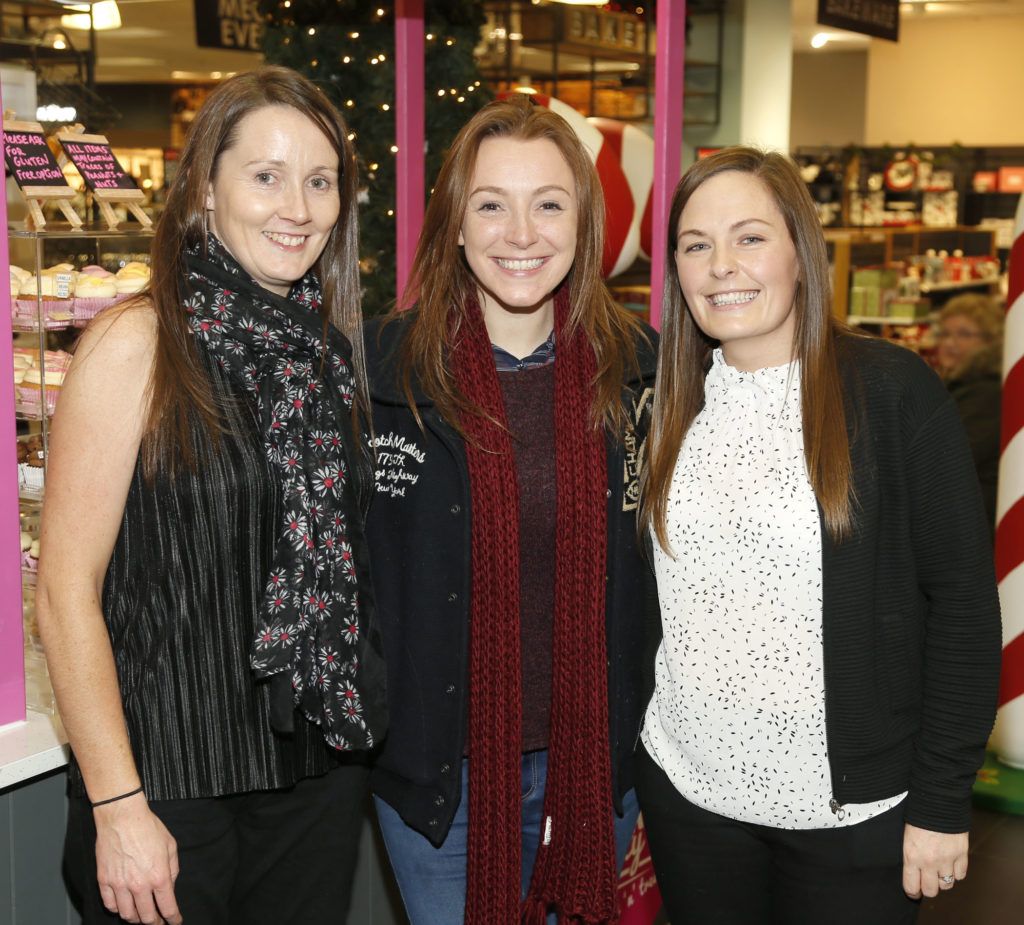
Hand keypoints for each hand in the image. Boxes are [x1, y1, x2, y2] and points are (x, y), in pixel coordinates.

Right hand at [93, 793, 181, 923]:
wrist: (122, 817)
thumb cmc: (148, 828)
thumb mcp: (170, 846)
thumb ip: (172, 870)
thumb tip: (169, 887)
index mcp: (159, 876)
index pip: (167, 907)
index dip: (173, 919)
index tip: (175, 922)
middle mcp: (139, 885)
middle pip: (146, 917)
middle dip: (155, 922)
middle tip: (158, 922)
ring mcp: (120, 885)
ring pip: (127, 915)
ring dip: (136, 918)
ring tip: (141, 915)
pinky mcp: (104, 881)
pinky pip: (110, 905)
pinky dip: (118, 909)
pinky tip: (123, 906)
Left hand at [902, 823, 967, 898]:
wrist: (937, 801)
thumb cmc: (918, 816)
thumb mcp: (906, 836)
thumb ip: (910, 855)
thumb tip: (913, 871)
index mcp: (912, 856)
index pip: (911, 886)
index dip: (912, 891)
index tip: (913, 890)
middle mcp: (929, 861)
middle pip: (931, 890)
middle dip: (928, 888)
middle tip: (927, 881)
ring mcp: (947, 859)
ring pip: (947, 885)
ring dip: (943, 880)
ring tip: (940, 870)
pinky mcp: (962, 854)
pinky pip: (961, 875)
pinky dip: (956, 872)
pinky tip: (951, 864)